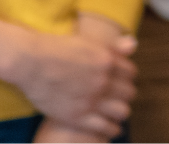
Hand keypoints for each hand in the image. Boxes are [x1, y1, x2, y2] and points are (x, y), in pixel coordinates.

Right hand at [1, 24, 134, 138]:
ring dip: (121, 112)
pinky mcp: (76, 116)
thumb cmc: (60, 49)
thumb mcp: (90, 43)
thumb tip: (133, 47)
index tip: (122, 82)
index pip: (131, 74)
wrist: (32, 63)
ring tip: (116, 113)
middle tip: (118, 98)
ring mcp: (90, 100)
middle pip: (129, 92)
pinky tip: (112, 129)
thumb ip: (114, 46)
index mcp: (108, 61)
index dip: (127, 78)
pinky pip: (104, 127)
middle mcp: (103, 81)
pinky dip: (112, 129)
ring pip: (121, 111)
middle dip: (125, 95)